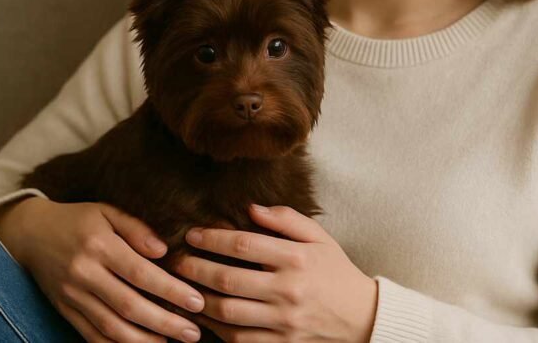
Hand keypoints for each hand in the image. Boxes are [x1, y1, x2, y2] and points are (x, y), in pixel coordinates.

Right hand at [0, 197, 205, 342]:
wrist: (31, 234)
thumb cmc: (78, 220)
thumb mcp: (106, 211)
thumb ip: (136, 228)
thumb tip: (163, 251)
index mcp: (99, 245)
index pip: (140, 273)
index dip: (170, 290)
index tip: (196, 300)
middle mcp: (84, 273)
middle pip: (129, 305)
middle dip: (165, 322)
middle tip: (194, 332)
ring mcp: (72, 296)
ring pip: (111, 327)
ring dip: (144, 340)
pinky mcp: (65, 311)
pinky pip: (92, 336)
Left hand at [171, 204, 377, 341]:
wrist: (363, 318)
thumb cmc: (335, 272)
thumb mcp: (319, 238)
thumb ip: (286, 219)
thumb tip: (251, 207)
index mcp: (296, 259)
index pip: (243, 245)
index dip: (212, 238)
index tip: (192, 234)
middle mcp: (288, 291)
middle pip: (227, 280)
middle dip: (194, 268)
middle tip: (175, 260)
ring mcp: (284, 323)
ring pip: (227, 313)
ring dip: (198, 299)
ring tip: (181, 287)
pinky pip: (238, 339)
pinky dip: (214, 328)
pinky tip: (202, 314)